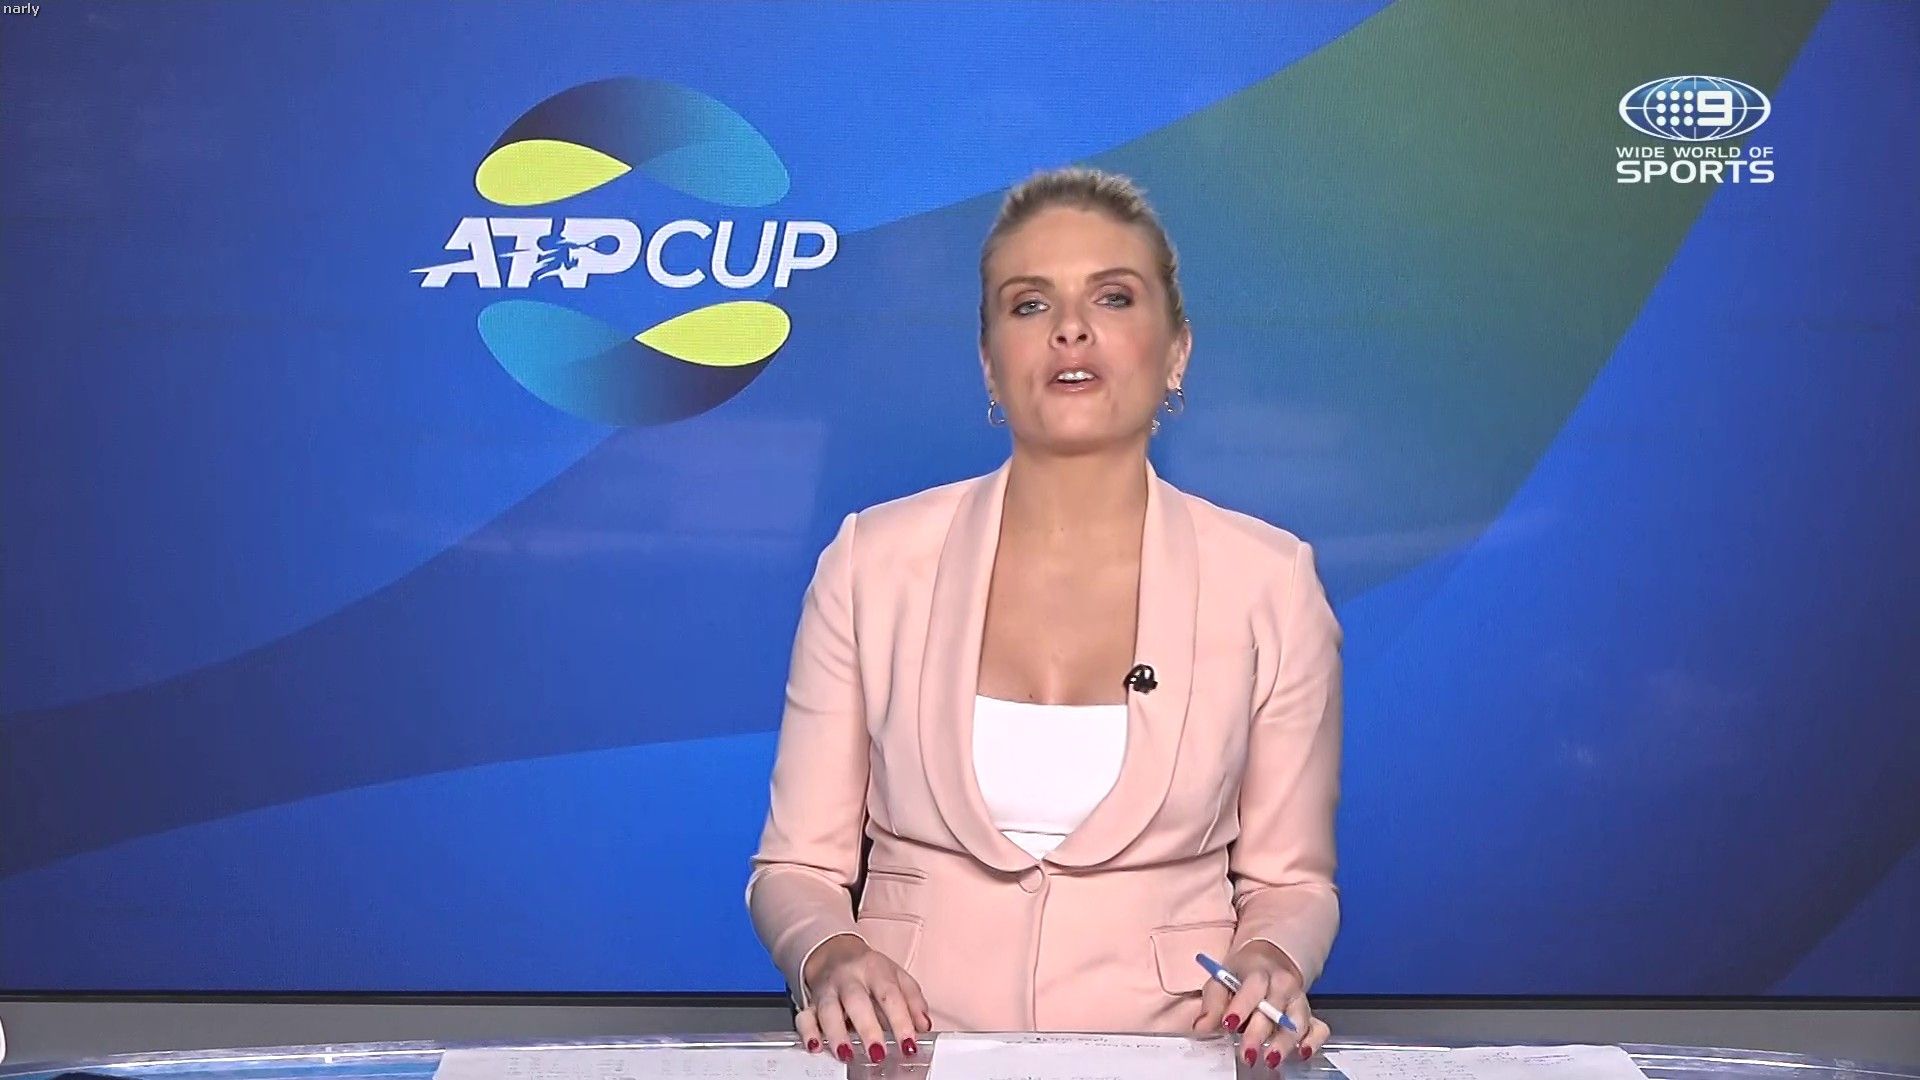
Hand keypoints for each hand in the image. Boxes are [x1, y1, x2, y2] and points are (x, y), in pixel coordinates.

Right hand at [795, 933, 931, 1064]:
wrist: (833, 951)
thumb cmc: (869, 970)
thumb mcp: (896, 977)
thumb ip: (912, 1001)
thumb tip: (923, 1026)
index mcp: (875, 970)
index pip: (890, 995)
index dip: (901, 1021)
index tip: (908, 1045)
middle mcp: (850, 978)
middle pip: (857, 1001)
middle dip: (867, 1028)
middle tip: (878, 1053)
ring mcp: (828, 989)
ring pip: (828, 1009)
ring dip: (836, 1033)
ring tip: (846, 1054)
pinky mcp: (811, 1001)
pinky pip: (804, 1015)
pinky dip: (808, 1032)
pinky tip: (815, 1046)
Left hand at [1191, 941, 1329, 1069]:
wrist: (1267, 962)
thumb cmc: (1242, 976)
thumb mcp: (1221, 981)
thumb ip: (1211, 1004)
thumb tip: (1201, 1027)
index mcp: (1258, 972)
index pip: (1253, 987)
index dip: (1241, 1006)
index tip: (1228, 1023)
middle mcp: (1282, 985)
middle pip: (1274, 1009)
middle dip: (1259, 1033)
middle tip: (1246, 1053)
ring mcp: (1298, 1000)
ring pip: (1298, 1021)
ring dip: (1285, 1042)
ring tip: (1271, 1059)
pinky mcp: (1309, 1014)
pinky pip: (1318, 1029)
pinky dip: (1312, 1041)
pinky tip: (1301, 1054)